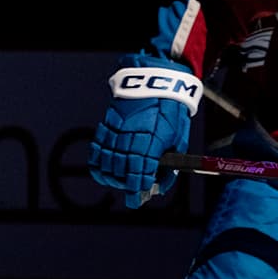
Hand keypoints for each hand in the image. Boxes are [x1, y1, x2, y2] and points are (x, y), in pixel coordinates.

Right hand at [87, 54, 200, 207]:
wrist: (159, 78)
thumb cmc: (172, 110)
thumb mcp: (178, 138)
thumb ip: (169, 162)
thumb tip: (161, 184)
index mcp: (152, 142)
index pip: (139, 173)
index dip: (136, 189)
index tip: (136, 200)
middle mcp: (131, 136)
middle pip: (121, 169)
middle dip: (124, 185)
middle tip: (130, 192)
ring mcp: (117, 128)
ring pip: (106, 160)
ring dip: (110, 176)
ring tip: (117, 182)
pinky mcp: (109, 121)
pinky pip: (98, 145)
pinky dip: (98, 160)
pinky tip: (103, 168)